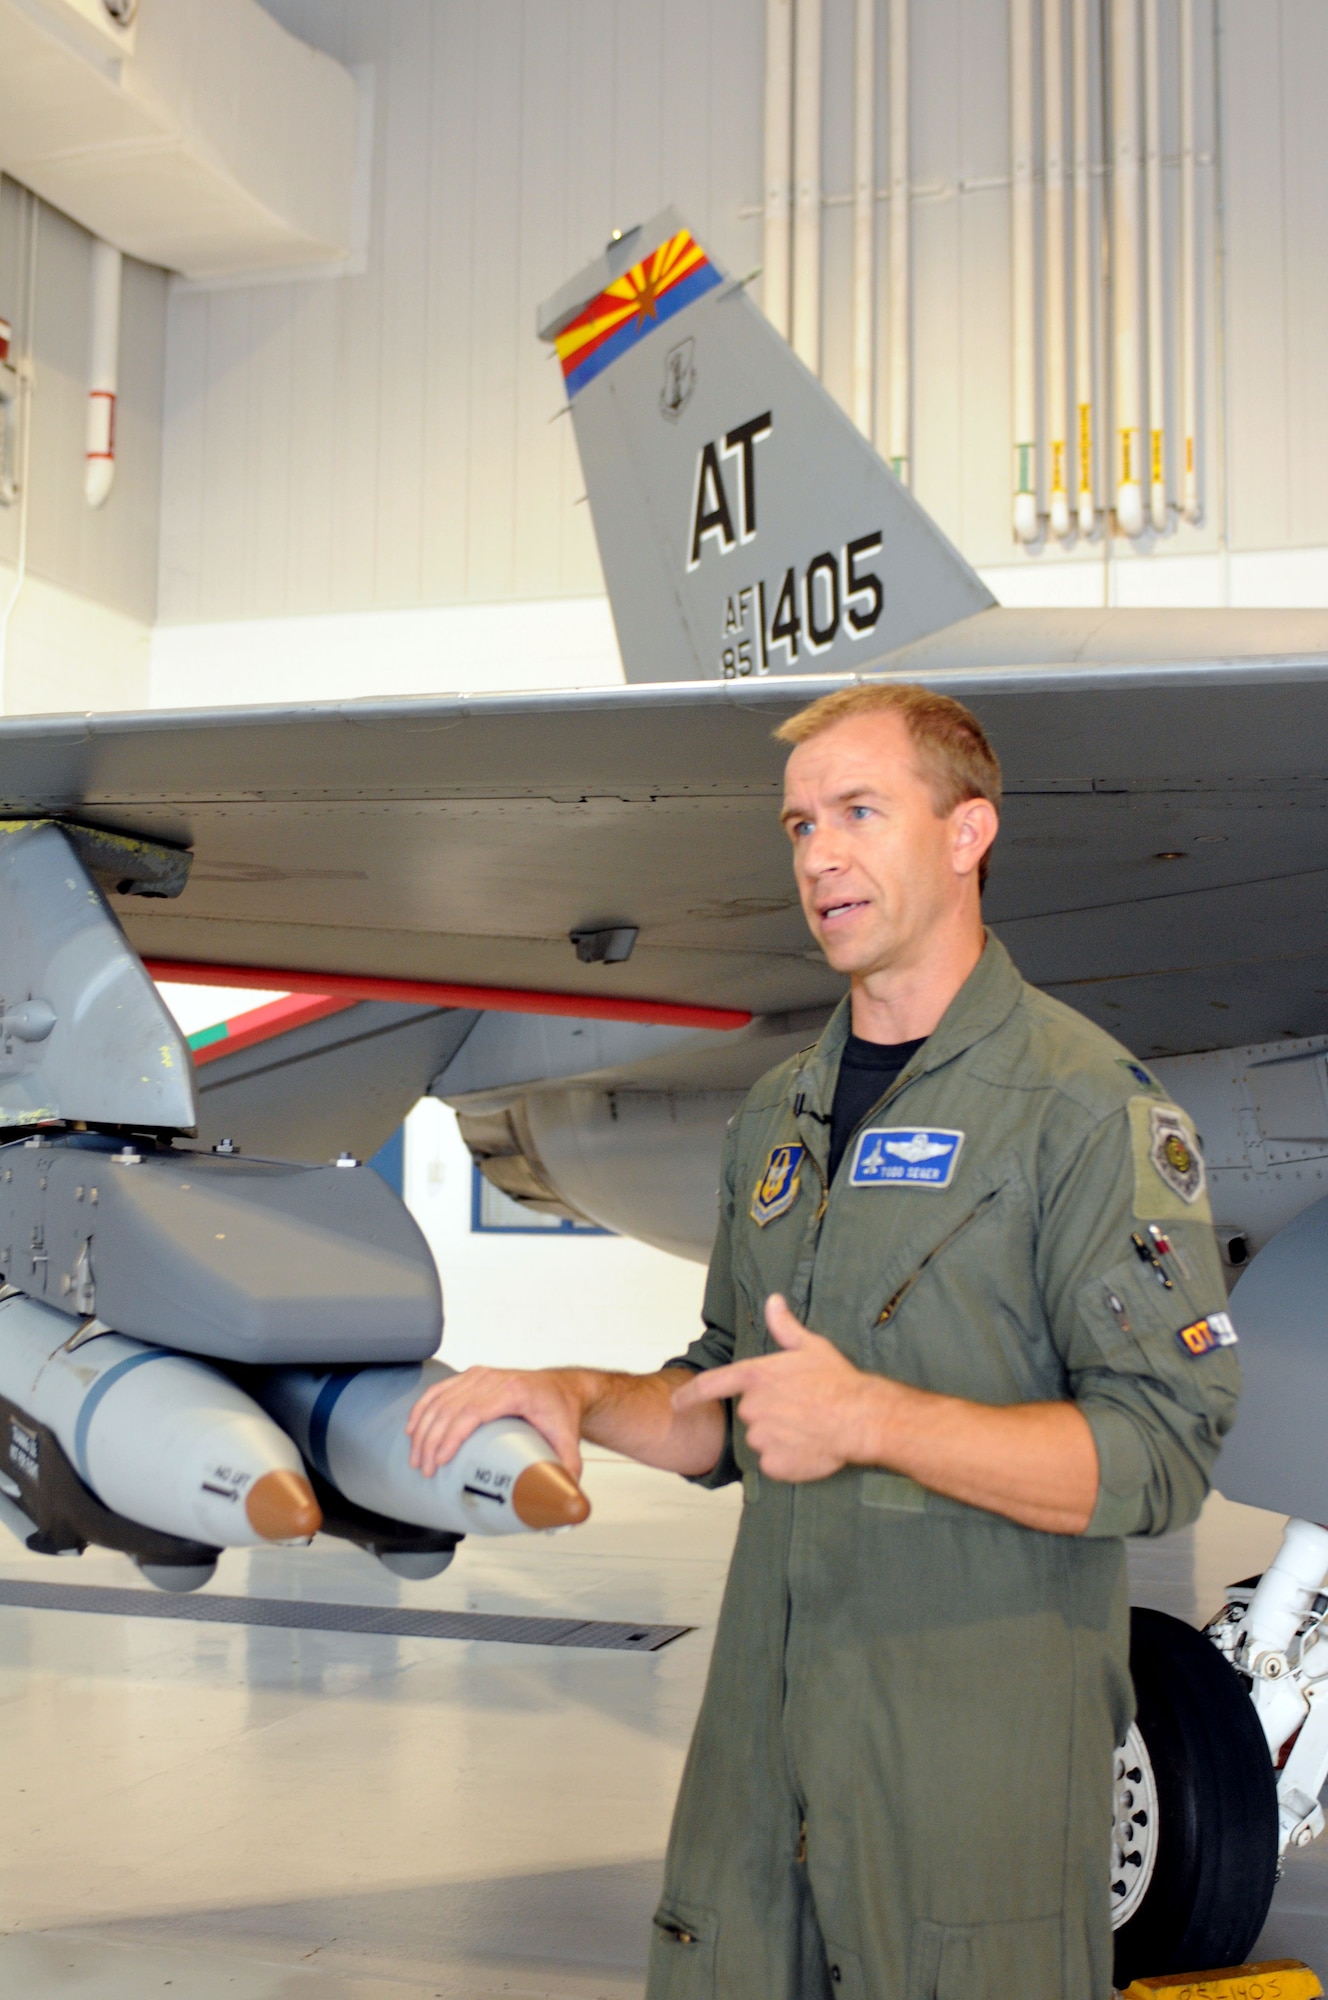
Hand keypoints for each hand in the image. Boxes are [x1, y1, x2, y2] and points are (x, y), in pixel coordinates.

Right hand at [406, 1366, 590, 1479]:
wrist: (561, 1388)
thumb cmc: (562, 1413)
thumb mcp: (568, 1440)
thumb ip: (569, 1468)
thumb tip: (563, 1496)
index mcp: (514, 1391)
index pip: (472, 1412)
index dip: (452, 1436)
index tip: (439, 1461)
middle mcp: (493, 1379)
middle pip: (451, 1408)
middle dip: (432, 1441)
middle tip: (425, 1470)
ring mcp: (480, 1375)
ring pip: (440, 1400)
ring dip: (423, 1429)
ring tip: (417, 1459)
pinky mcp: (471, 1376)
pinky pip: (440, 1390)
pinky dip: (423, 1408)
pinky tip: (412, 1429)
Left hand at [670, 1295, 878, 1482]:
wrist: (860, 1418)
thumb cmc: (837, 1381)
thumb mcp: (810, 1346)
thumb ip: (784, 1327)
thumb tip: (772, 1301)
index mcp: (756, 1376)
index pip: (712, 1385)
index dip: (691, 1394)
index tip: (676, 1402)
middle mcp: (752, 1407)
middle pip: (750, 1413)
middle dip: (769, 1411)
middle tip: (799, 1408)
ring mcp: (761, 1438)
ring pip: (761, 1439)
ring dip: (778, 1436)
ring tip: (808, 1427)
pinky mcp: (773, 1464)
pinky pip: (773, 1463)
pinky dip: (787, 1459)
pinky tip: (808, 1447)